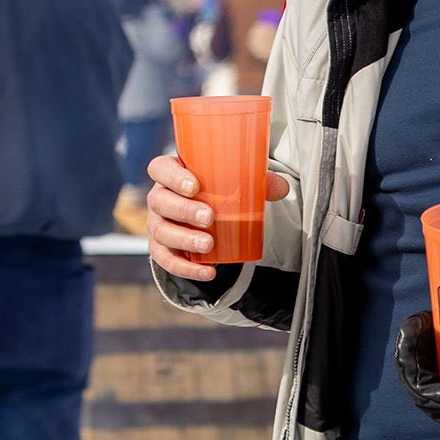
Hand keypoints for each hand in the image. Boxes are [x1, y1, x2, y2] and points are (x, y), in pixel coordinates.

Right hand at [147, 157, 291, 281]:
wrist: (203, 217)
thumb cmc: (216, 191)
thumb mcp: (234, 183)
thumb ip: (258, 183)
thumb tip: (281, 188)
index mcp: (171, 173)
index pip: (160, 168)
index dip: (172, 176)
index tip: (194, 186)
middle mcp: (159, 197)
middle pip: (159, 201)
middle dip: (183, 210)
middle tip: (209, 217)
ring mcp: (158, 224)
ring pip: (161, 232)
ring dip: (184, 239)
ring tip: (209, 244)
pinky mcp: (162, 249)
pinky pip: (168, 261)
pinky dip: (187, 269)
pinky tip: (208, 272)